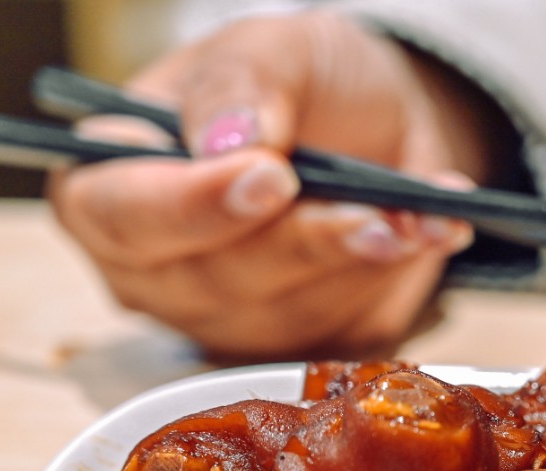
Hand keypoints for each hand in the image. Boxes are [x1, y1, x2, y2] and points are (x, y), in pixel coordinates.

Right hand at [48, 11, 503, 358]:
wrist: (383, 132)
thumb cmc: (305, 89)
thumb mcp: (276, 48)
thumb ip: (244, 82)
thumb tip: (227, 141)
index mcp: (112, 184)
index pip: (122, 216)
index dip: (193, 206)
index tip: (272, 177)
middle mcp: (157, 269)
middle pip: (212, 282)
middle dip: (304, 242)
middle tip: (374, 208)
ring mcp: (226, 320)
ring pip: (286, 315)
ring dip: (363, 261)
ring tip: (418, 211)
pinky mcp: (296, 347)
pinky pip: (344, 333)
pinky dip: (397, 280)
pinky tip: (433, 233)